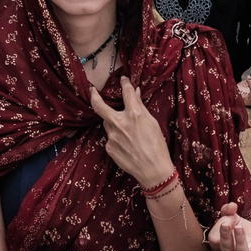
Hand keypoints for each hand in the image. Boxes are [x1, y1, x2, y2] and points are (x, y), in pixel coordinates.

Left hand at [87, 75, 173, 190]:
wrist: (152, 170)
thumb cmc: (157, 146)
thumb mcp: (152, 123)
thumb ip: (141, 107)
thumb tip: (135, 93)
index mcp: (134, 115)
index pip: (126, 93)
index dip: (125, 84)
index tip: (123, 80)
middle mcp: (120, 124)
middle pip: (99, 106)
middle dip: (94, 96)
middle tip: (92, 91)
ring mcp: (112, 136)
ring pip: (108, 123)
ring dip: (113, 121)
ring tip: (126, 130)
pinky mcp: (109, 147)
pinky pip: (110, 137)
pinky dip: (116, 137)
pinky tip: (127, 144)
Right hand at [206, 203, 250, 250]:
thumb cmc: (248, 235)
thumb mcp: (235, 221)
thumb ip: (228, 212)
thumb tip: (231, 206)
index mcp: (222, 250)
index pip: (214, 241)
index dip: (217, 229)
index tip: (225, 219)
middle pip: (225, 249)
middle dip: (224, 236)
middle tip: (225, 224)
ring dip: (239, 240)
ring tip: (238, 227)